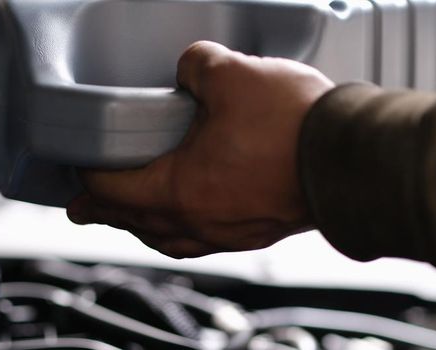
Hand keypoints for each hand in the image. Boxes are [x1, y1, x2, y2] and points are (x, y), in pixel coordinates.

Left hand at [66, 41, 333, 257]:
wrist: (356, 159)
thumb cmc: (297, 129)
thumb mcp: (233, 75)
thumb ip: (197, 66)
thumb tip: (192, 69)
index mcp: (179, 192)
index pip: (114, 191)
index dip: (89, 177)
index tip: (79, 168)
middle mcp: (200, 222)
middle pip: (137, 222)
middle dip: (107, 212)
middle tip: (86, 207)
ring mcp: (231, 232)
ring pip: (172, 236)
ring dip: (146, 223)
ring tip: (137, 214)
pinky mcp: (259, 230)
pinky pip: (206, 236)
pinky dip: (185, 225)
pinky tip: (194, 209)